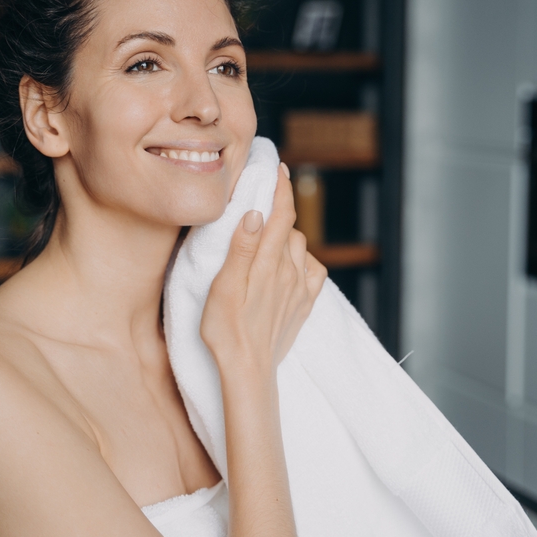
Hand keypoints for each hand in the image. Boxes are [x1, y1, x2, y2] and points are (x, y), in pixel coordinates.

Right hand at [200, 164, 327, 378]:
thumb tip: (256, 213)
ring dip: (288, 237)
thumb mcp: (223, 286)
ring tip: (268, 240)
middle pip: (291, 229)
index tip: (279, 166)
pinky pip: (313, 272)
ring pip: (302, 248)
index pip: (282, 215)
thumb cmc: (226, 330)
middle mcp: (290, 272)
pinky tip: (289, 267)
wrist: (248, 371)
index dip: (281, 187)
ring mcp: (300, 289)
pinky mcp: (304, 305)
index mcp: (269, 262)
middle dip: (280, 212)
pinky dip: (304, 261)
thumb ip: (241, 248)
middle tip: (260, 205)